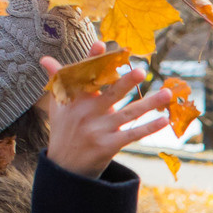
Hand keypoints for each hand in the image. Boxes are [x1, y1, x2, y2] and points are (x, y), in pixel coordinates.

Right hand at [41, 49, 174, 178]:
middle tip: (141, 71)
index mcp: (76, 100)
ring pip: (128, 113)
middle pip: (110, 94)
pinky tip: (164, 120)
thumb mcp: (58, 106)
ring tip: (167, 94)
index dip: (93, 60)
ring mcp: (99, 130)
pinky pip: (133, 134)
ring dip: (149, 104)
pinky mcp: (109, 145)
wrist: (64, 168)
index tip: (102, 44)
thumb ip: (57, 80)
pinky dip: (149, 128)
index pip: (85, 76)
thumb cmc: (64, 130)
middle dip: (125, 82)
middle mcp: (88, 113)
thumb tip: (45, 59)